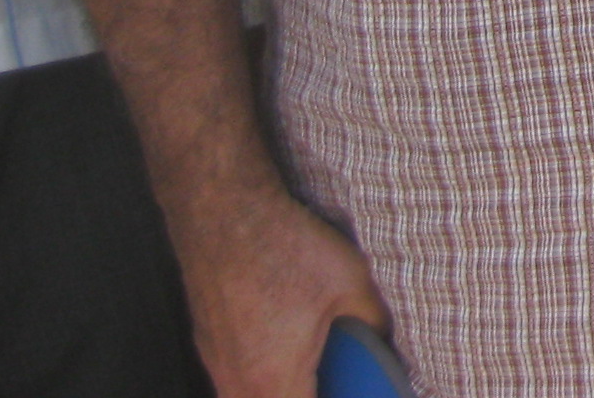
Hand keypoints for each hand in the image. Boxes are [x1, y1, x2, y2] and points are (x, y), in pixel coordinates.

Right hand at [173, 180, 389, 397]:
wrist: (225, 213)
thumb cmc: (284, 248)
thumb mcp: (351, 282)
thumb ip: (373, 322)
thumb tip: (386, 339)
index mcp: (275, 381)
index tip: (352, 393)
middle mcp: (236, 383)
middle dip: (307, 397)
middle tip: (334, 384)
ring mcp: (216, 364)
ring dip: (282, 391)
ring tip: (311, 374)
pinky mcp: (208, 344)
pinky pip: (234, 382)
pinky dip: (260, 380)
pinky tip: (282, 351)